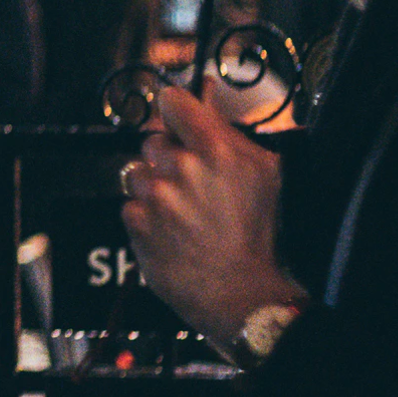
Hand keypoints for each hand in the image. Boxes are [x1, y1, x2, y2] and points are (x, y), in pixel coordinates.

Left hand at [120, 86, 306, 352]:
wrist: (246, 297)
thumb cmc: (265, 236)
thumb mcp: (267, 175)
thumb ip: (230, 135)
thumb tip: (205, 100)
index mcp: (217, 149)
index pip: (172, 101)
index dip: (174, 108)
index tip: (177, 116)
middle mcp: (182, 167)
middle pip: (153, 140)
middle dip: (168, 157)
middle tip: (191, 184)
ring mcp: (156, 196)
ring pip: (137, 171)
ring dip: (154, 186)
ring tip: (182, 212)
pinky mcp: (137, 222)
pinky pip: (131, 205)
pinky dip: (146, 216)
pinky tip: (171, 232)